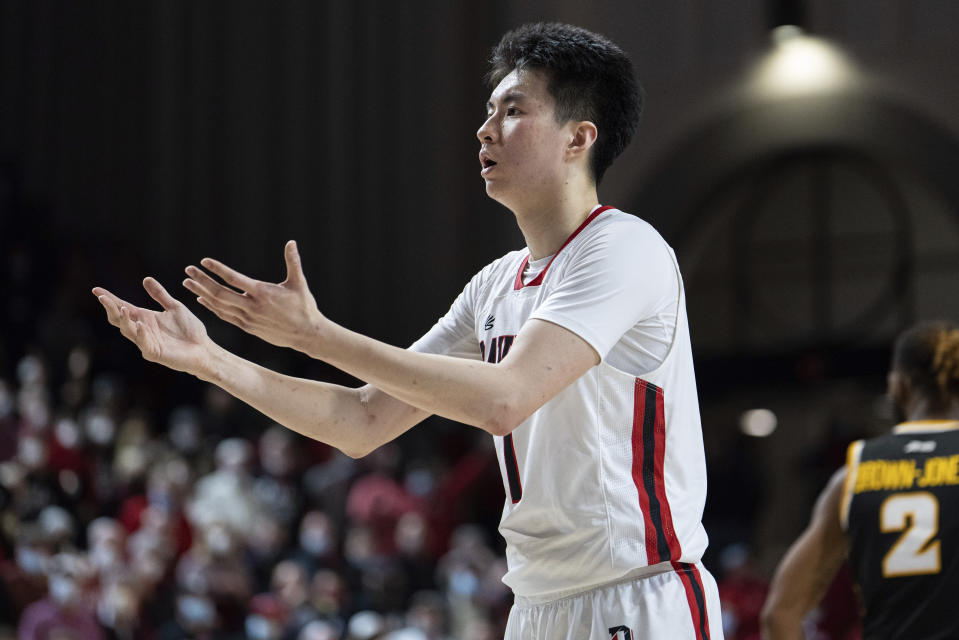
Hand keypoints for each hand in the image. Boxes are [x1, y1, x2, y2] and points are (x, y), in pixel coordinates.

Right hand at [92, 278, 213, 374]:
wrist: (204, 348)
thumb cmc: (190, 329)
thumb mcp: (174, 307)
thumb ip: (160, 295)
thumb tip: (146, 279)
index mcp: (145, 318)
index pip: (123, 307)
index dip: (110, 299)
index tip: (96, 289)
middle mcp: (142, 330)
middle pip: (119, 319)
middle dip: (110, 308)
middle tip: (103, 297)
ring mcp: (147, 342)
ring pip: (129, 331)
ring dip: (124, 320)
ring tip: (122, 308)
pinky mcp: (155, 353)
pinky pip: (144, 344)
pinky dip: (141, 334)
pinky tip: (141, 325)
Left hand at [182, 240, 326, 353]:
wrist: (306, 334)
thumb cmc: (305, 307)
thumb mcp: (299, 283)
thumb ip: (293, 262)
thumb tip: (291, 242)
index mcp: (263, 293)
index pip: (235, 279)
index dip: (218, 269)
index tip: (204, 261)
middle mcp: (252, 307)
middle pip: (220, 293)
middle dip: (202, 281)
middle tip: (188, 270)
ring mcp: (248, 319)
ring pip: (219, 305)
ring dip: (202, 294)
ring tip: (188, 283)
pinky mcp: (247, 327)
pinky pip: (225, 316)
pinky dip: (212, 307)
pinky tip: (202, 299)